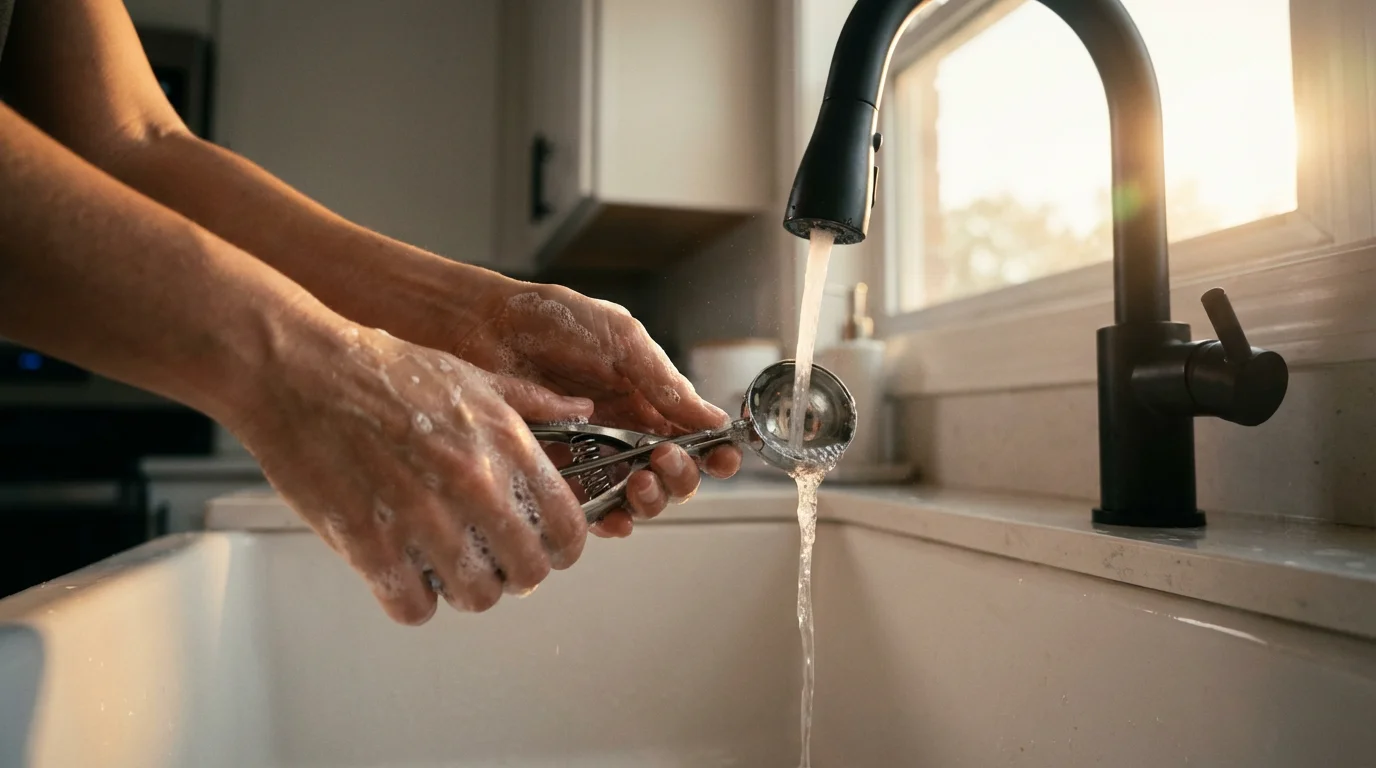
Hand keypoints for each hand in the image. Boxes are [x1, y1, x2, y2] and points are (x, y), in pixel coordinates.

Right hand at [237, 322, 594, 624]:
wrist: (300, 372)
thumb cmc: (382, 369)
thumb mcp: (472, 374)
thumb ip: (532, 403)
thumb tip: (581, 410)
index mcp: (505, 444)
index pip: (567, 528)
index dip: (560, 547)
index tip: (544, 547)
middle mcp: (473, 484)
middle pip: (528, 572)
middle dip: (515, 574)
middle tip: (492, 562)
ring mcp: (422, 518)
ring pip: (476, 597)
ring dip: (464, 589)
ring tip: (446, 567)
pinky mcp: (370, 544)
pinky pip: (413, 607)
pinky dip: (411, 601)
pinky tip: (403, 576)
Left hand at [451, 282, 742, 536]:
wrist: (485, 326)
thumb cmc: (552, 320)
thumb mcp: (622, 340)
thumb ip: (665, 383)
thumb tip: (714, 419)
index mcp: (648, 400)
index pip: (695, 438)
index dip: (715, 453)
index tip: (723, 458)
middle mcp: (626, 434)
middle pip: (672, 477)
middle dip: (680, 478)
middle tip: (665, 459)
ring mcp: (592, 457)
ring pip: (638, 499)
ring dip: (651, 500)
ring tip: (639, 481)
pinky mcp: (557, 475)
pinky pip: (592, 511)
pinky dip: (611, 520)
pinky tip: (615, 514)